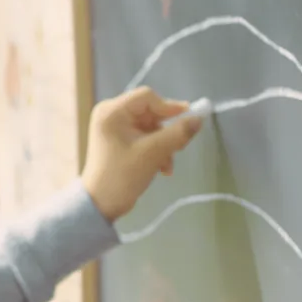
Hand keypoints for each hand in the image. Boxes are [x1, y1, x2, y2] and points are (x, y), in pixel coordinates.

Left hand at [80, 87, 203, 222]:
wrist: (101, 204)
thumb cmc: (123, 174)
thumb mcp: (153, 153)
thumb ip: (178, 134)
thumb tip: (199, 118)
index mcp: (112, 111)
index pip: (147, 97)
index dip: (169, 106)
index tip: (189, 119)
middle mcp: (111, 114)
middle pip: (150, 112)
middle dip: (166, 132)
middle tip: (180, 147)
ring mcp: (115, 129)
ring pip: (151, 128)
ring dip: (163, 145)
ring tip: (168, 165)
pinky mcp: (120, 142)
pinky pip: (145, 138)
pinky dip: (156, 150)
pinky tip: (162, 168)